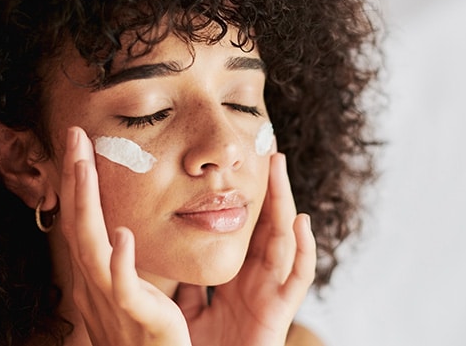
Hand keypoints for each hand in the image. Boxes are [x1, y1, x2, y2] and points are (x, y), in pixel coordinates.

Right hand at [59, 126, 190, 345]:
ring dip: (87, 203)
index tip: (79, 146)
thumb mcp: (126, 299)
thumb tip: (120, 237)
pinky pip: (124, 289)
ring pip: (92, 247)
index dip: (77, 184)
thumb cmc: (142, 344)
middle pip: (79, 225)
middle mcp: (95, 287)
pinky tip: (122, 233)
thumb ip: (123, 267)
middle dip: (74, 179)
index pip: (82, 223)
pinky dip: (119, 261)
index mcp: (96, 279)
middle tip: (74, 135)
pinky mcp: (138, 319)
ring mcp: (111, 303)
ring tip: (85, 165)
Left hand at [176, 152, 316, 345]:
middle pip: (265, 228)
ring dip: (283, 203)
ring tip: (280, 168)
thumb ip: (184, 284)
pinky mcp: (279, 315)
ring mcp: (270, 297)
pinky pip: (296, 279)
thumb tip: (163, 252)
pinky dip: (302, 250)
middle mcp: (255, 284)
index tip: (240, 167)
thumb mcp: (187, 311)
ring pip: (282, 241)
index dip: (244, 201)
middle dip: (268, 191)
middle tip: (267, 151)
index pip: (242, 232)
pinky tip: (300, 222)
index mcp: (233, 282)